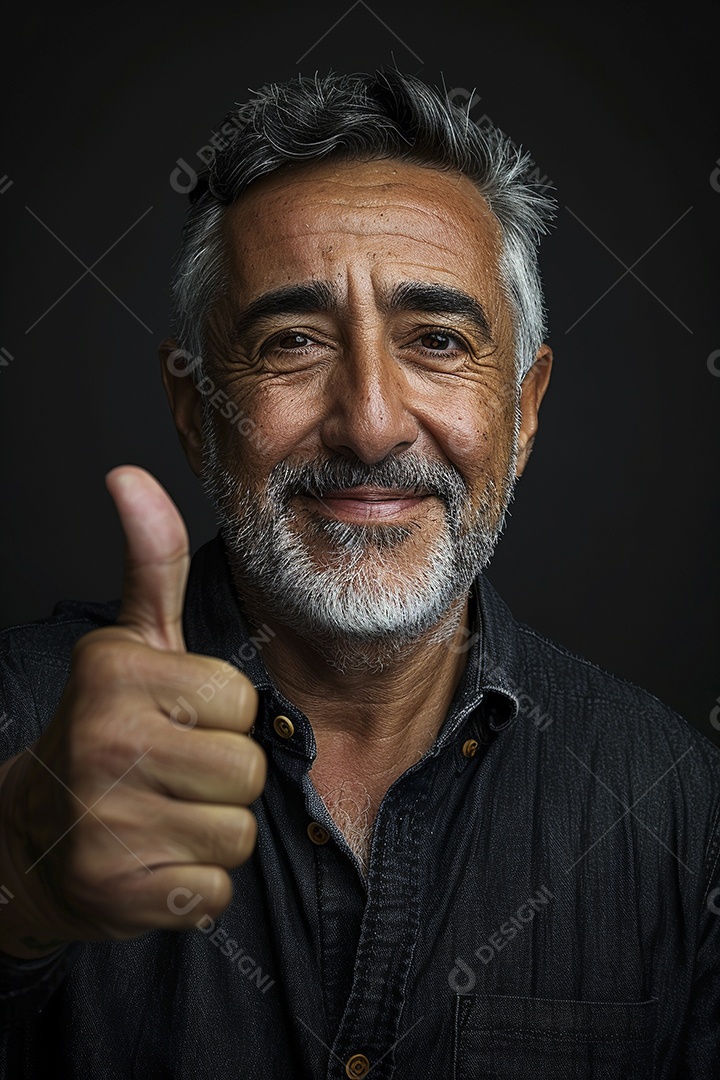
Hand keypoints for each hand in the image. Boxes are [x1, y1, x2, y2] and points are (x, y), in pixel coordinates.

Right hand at [0, 467, 264, 957]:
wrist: (35, 834)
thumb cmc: (108, 727)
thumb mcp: (131, 641)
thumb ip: (150, 562)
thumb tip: (129, 475)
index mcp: (115, 672)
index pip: (240, 704)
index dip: (219, 718)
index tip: (173, 720)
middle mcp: (102, 742)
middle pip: (245, 771)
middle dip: (220, 777)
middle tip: (167, 774)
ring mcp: (104, 822)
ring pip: (236, 833)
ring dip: (208, 831)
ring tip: (159, 814)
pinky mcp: (116, 892)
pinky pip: (214, 891)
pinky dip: (193, 886)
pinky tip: (151, 862)